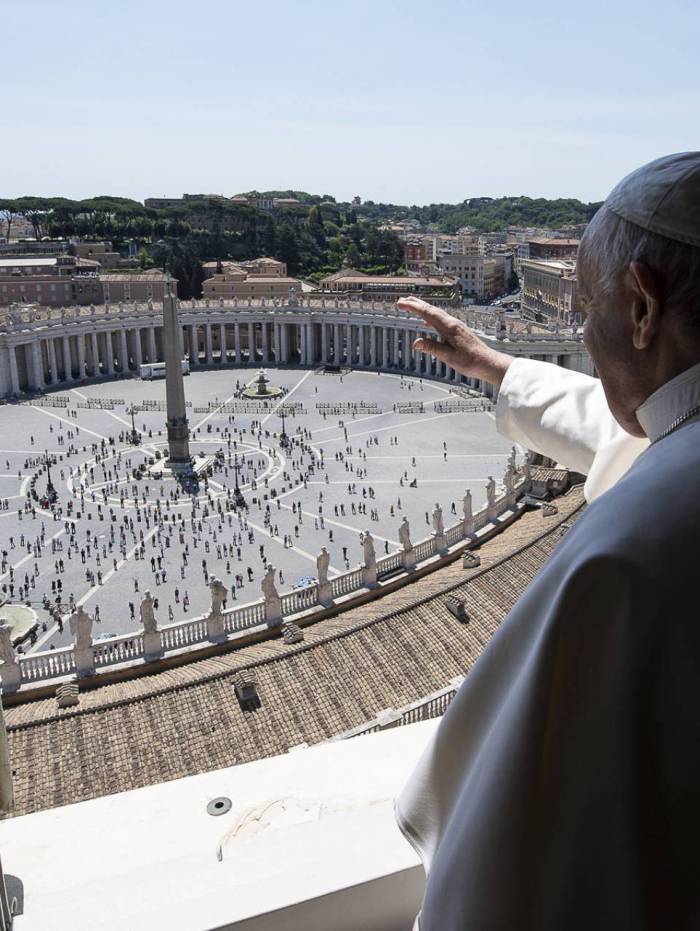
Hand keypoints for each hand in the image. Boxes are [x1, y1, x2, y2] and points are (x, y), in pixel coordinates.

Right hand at [396, 296, 512, 387]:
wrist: (487, 362)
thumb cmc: (470, 361)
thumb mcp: (449, 357)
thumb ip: (432, 348)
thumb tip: (415, 343)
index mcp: (449, 327)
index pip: (427, 313)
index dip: (412, 307)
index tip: (400, 303)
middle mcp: (452, 323)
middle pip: (431, 309)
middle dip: (415, 303)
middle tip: (401, 300)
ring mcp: (455, 325)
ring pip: (436, 313)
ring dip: (422, 308)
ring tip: (412, 305)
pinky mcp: (457, 330)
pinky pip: (440, 319)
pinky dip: (431, 316)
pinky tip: (427, 323)